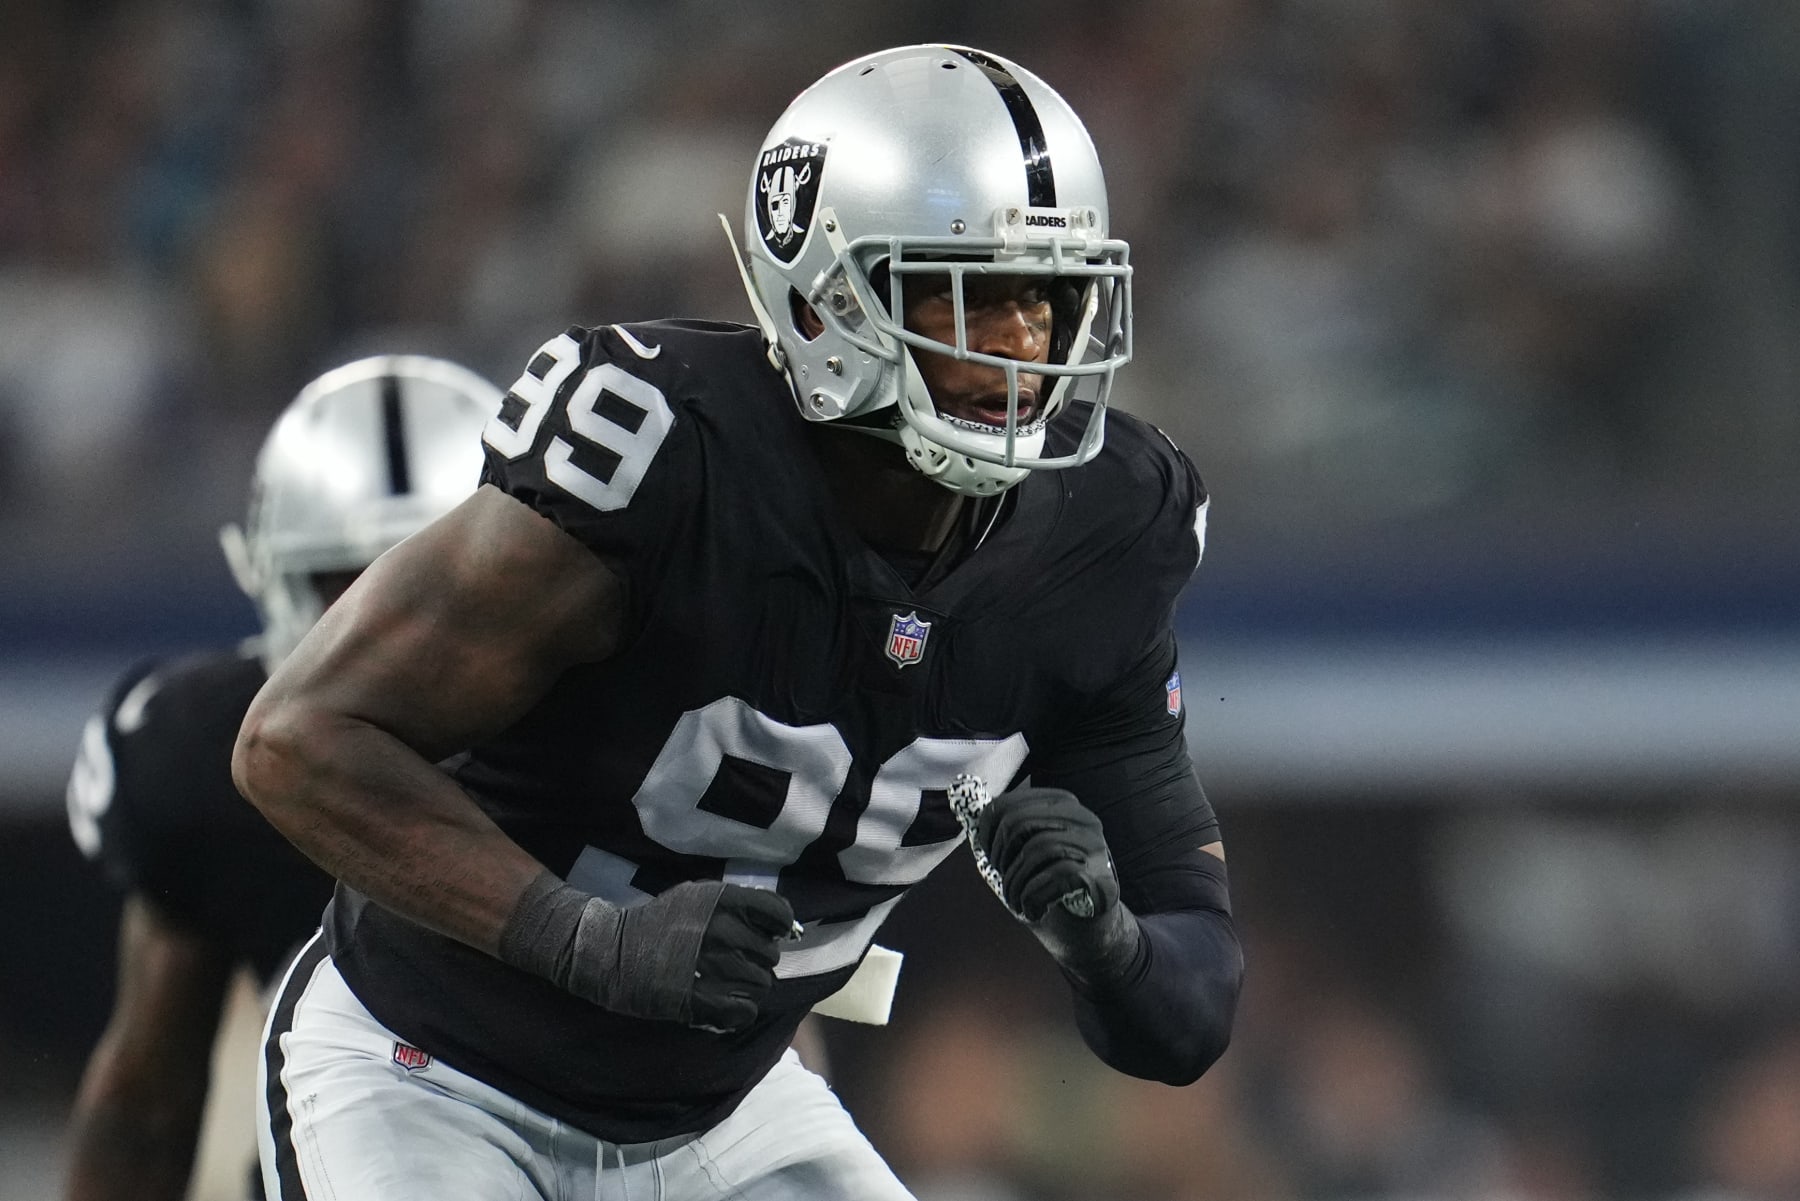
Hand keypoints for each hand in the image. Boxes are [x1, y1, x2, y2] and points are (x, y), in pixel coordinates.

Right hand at [569, 881, 793, 1031]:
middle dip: (756, 960)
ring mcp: (717, 967)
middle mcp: (727, 931)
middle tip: (733, 962)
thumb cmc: (659, 921)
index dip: (776, 927)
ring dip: (747, 986)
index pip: (779, 914)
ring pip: (761, 984)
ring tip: (724, 983)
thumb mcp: (697, 896)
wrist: (614, 951)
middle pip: (770, 954)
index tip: (764, 934)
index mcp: (727, 901)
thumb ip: (735, 904)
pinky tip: (723, 1004)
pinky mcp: (703, 1000)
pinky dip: (739, 1010)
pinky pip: (745, 1011)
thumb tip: (772, 923)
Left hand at [975, 787, 1119, 921]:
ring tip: (1016, 902)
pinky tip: (1034, 911)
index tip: (988, 857)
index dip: (986, 832)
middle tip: (1003, 881)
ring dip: (1015, 884)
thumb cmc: (1052, 888)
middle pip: (1018, 822)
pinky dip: (1033, 897)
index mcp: (1061, 805)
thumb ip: (1005, 832)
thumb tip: (968, 807)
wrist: (1090, 930)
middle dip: (1000, 857)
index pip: (1008, 804)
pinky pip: (1054, 875)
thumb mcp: (1027, 854)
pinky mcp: (1100, 874)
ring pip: (1035, 849)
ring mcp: (1094, 846)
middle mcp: (1082, 818)